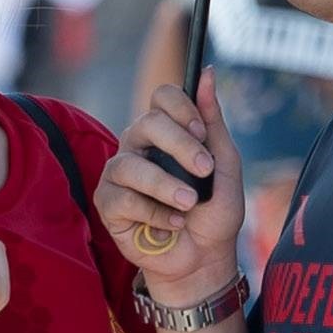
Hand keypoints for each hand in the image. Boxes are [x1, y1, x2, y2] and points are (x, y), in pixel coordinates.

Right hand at [95, 67, 244, 304]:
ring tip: (190, 204)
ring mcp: (119, 174)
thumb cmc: (214, 211)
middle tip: (204, 171)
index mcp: (165, 132)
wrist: (205, 258)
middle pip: (146, 123)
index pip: (162, 97)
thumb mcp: (224, 164)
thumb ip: (213, 122)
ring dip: (166, 185)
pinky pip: (123, 198)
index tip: (202, 133)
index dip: (182, 109)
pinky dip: (153, 212)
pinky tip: (171, 224)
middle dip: (180, 145)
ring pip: (132, 165)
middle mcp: (138, 146)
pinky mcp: (108, 204)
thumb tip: (207, 74)